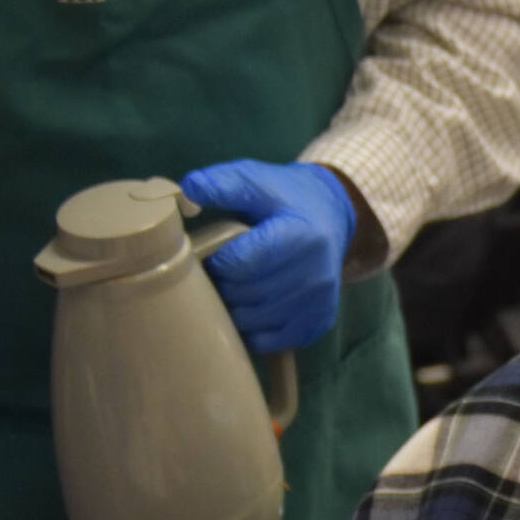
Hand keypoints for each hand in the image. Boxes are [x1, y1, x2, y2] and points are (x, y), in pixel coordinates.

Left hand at [179, 160, 356, 353]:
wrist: (333, 216)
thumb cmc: (284, 197)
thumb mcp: (254, 179)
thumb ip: (220, 184)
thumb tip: (186, 195)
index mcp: (301, 236)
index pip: (242, 264)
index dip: (215, 263)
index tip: (209, 255)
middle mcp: (316, 273)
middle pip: (246, 295)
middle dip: (221, 286)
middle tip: (214, 274)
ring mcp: (320, 301)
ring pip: (255, 321)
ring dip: (232, 310)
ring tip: (229, 289)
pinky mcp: (320, 322)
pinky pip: (272, 341)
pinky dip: (252, 330)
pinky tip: (248, 309)